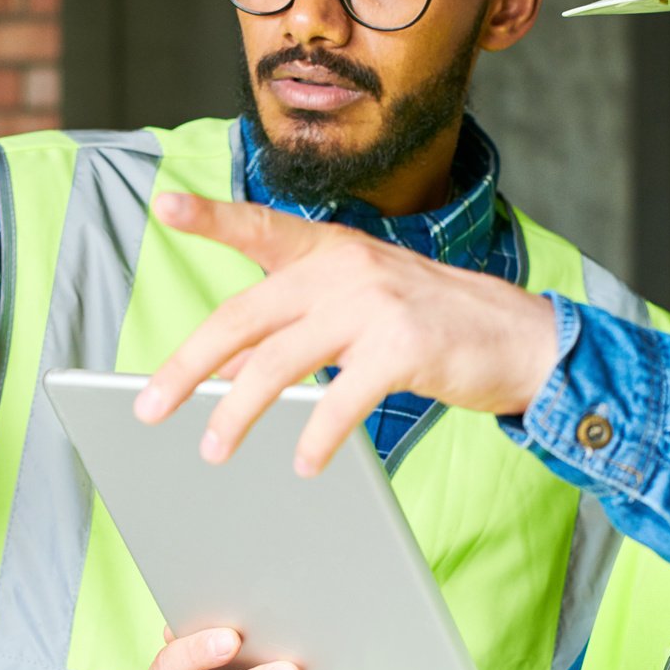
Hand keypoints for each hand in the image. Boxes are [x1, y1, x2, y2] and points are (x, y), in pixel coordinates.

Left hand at [132, 193, 560, 473]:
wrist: (519, 338)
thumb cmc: (429, 327)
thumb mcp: (355, 315)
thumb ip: (293, 333)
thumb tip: (227, 368)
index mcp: (329, 251)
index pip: (260, 230)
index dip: (211, 218)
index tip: (165, 206)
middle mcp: (345, 268)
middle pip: (245, 315)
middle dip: (190, 366)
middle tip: (150, 407)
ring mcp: (374, 304)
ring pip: (279, 361)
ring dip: (237, 412)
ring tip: (213, 449)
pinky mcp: (404, 347)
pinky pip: (341, 398)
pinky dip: (316, 436)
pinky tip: (304, 463)